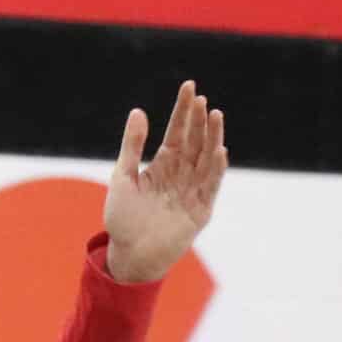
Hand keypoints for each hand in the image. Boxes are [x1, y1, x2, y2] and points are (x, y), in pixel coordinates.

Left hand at [103, 80, 226, 281]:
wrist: (129, 254)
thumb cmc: (122, 218)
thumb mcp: (122, 176)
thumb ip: (132, 145)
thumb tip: (138, 111)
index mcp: (162, 165)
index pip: (178, 131)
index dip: (183, 110)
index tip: (190, 87)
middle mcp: (181, 175)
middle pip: (194, 141)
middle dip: (199, 120)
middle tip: (202, 99)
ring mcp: (192, 191)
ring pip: (206, 159)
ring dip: (212, 138)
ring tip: (215, 115)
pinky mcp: (200, 211)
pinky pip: (211, 186)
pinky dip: (216, 169)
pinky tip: (219, 150)